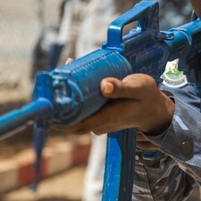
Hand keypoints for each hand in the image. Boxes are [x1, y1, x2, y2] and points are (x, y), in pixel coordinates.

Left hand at [55, 74, 174, 138]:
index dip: (57, 118)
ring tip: (59, 76)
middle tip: (49, 82)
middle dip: (57, 103)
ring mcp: (98, 120)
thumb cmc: (147, 98)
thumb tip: (103, 85)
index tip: (45, 106)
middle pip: (70, 118)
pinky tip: (71, 80)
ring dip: (65, 98)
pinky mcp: (98, 115)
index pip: (74, 124)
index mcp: (106, 119)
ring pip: (75, 113)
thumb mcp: (138, 88)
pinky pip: (81, 109)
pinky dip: (74, 97)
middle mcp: (98, 123)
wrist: (155, 110)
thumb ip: (121, 87)